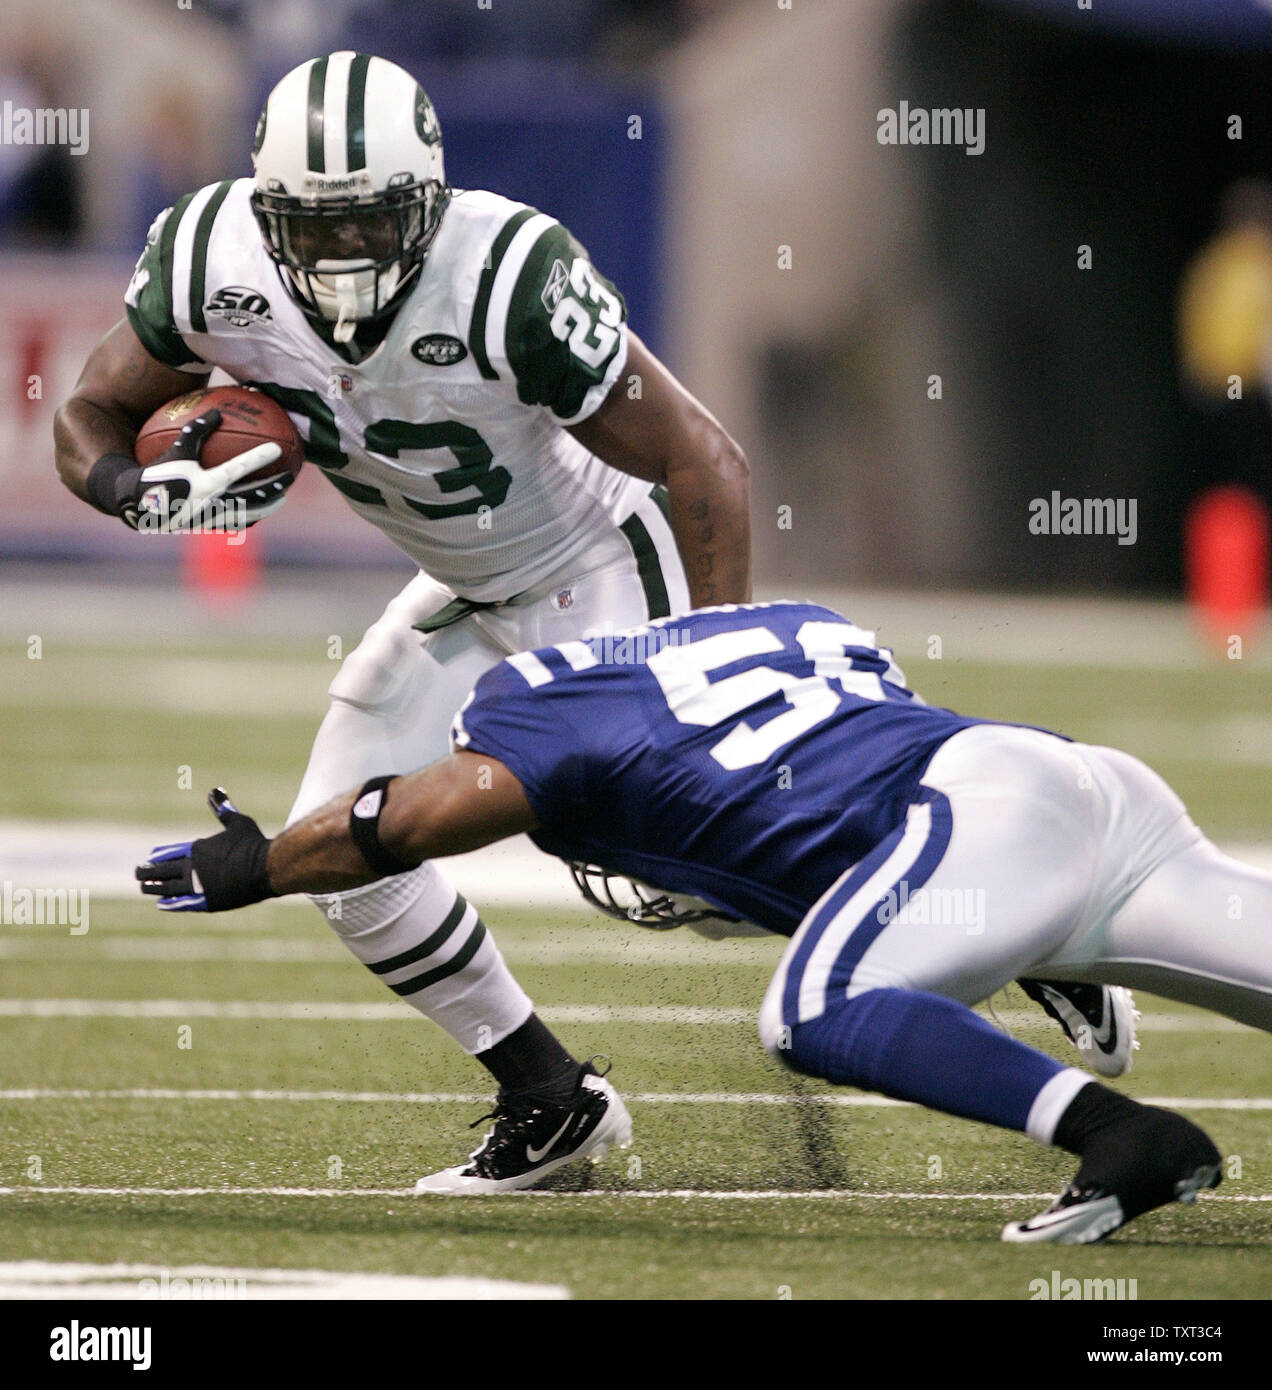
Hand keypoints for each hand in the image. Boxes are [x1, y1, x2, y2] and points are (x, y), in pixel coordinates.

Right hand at [124, 409, 283, 531]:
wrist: (140, 505)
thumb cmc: (158, 472)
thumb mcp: (177, 449)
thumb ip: (196, 429)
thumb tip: (218, 414)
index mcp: (207, 483)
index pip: (239, 468)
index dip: (260, 458)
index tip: (277, 449)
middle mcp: (214, 503)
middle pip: (254, 497)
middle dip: (275, 487)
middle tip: (291, 477)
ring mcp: (214, 518)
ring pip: (249, 514)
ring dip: (268, 505)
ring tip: (281, 498)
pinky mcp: (210, 526)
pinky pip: (236, 522)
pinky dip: (250, 516)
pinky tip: (258, 511)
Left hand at [136, 788, 276, 911]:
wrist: (268, 869)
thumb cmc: (253, 844)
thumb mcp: (238, 823)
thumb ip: (223, 809)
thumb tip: (214, 790)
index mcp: (196, 848)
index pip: (167, 853)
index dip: (156, 857)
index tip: (148, 860)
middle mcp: (193, 868)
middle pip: (161, 872)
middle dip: (147, 873)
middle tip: (138, 874)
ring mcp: (199, 887)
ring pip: (167, 889)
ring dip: (154, 889)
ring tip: (145, 888)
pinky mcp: (208, 902)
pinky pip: (182, 904)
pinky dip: (170, 903)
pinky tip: (162, 903)